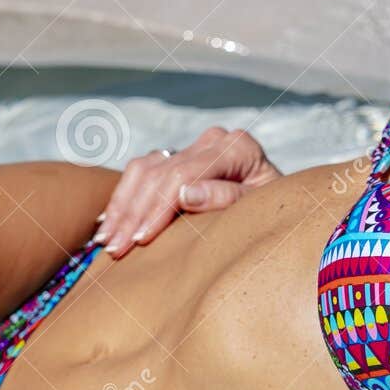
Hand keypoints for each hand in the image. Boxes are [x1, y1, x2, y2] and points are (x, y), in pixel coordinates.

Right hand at [95, 126, 278, 257]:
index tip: (140, 239)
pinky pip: (143, 171)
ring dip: (121, 205)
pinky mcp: (181, 157)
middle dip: (133, 212)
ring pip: (144, 168)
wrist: (285, 203)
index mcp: (237, 148)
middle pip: (159, 172)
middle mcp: (214, 141)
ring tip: (104, 239)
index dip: (158, 207)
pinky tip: (109, 222)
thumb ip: (225, 198)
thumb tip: (184, 195)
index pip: (183, 174)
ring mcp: (195, 147)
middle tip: (113, 248)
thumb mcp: (260, 208)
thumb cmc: (277, 210)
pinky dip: (124, 196)